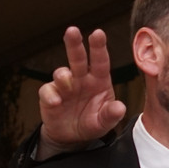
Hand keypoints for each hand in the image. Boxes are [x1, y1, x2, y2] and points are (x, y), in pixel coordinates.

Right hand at [38, 27, 126, 157]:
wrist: (72, 137)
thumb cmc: (92, 123)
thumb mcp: (105, 122)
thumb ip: (111, 115)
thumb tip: (120, 108)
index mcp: (99, 80)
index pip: (100, 61)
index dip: (99, 47)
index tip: (98, 33)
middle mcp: (81, 79)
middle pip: (78, 58)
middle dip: (74, 43)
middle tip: (72, 30)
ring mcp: (64, 86)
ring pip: (61, 72)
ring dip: (64, 75)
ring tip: (68, 84)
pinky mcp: (49, 95)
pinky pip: (48, 91)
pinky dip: (51, 95)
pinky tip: (56, 102)